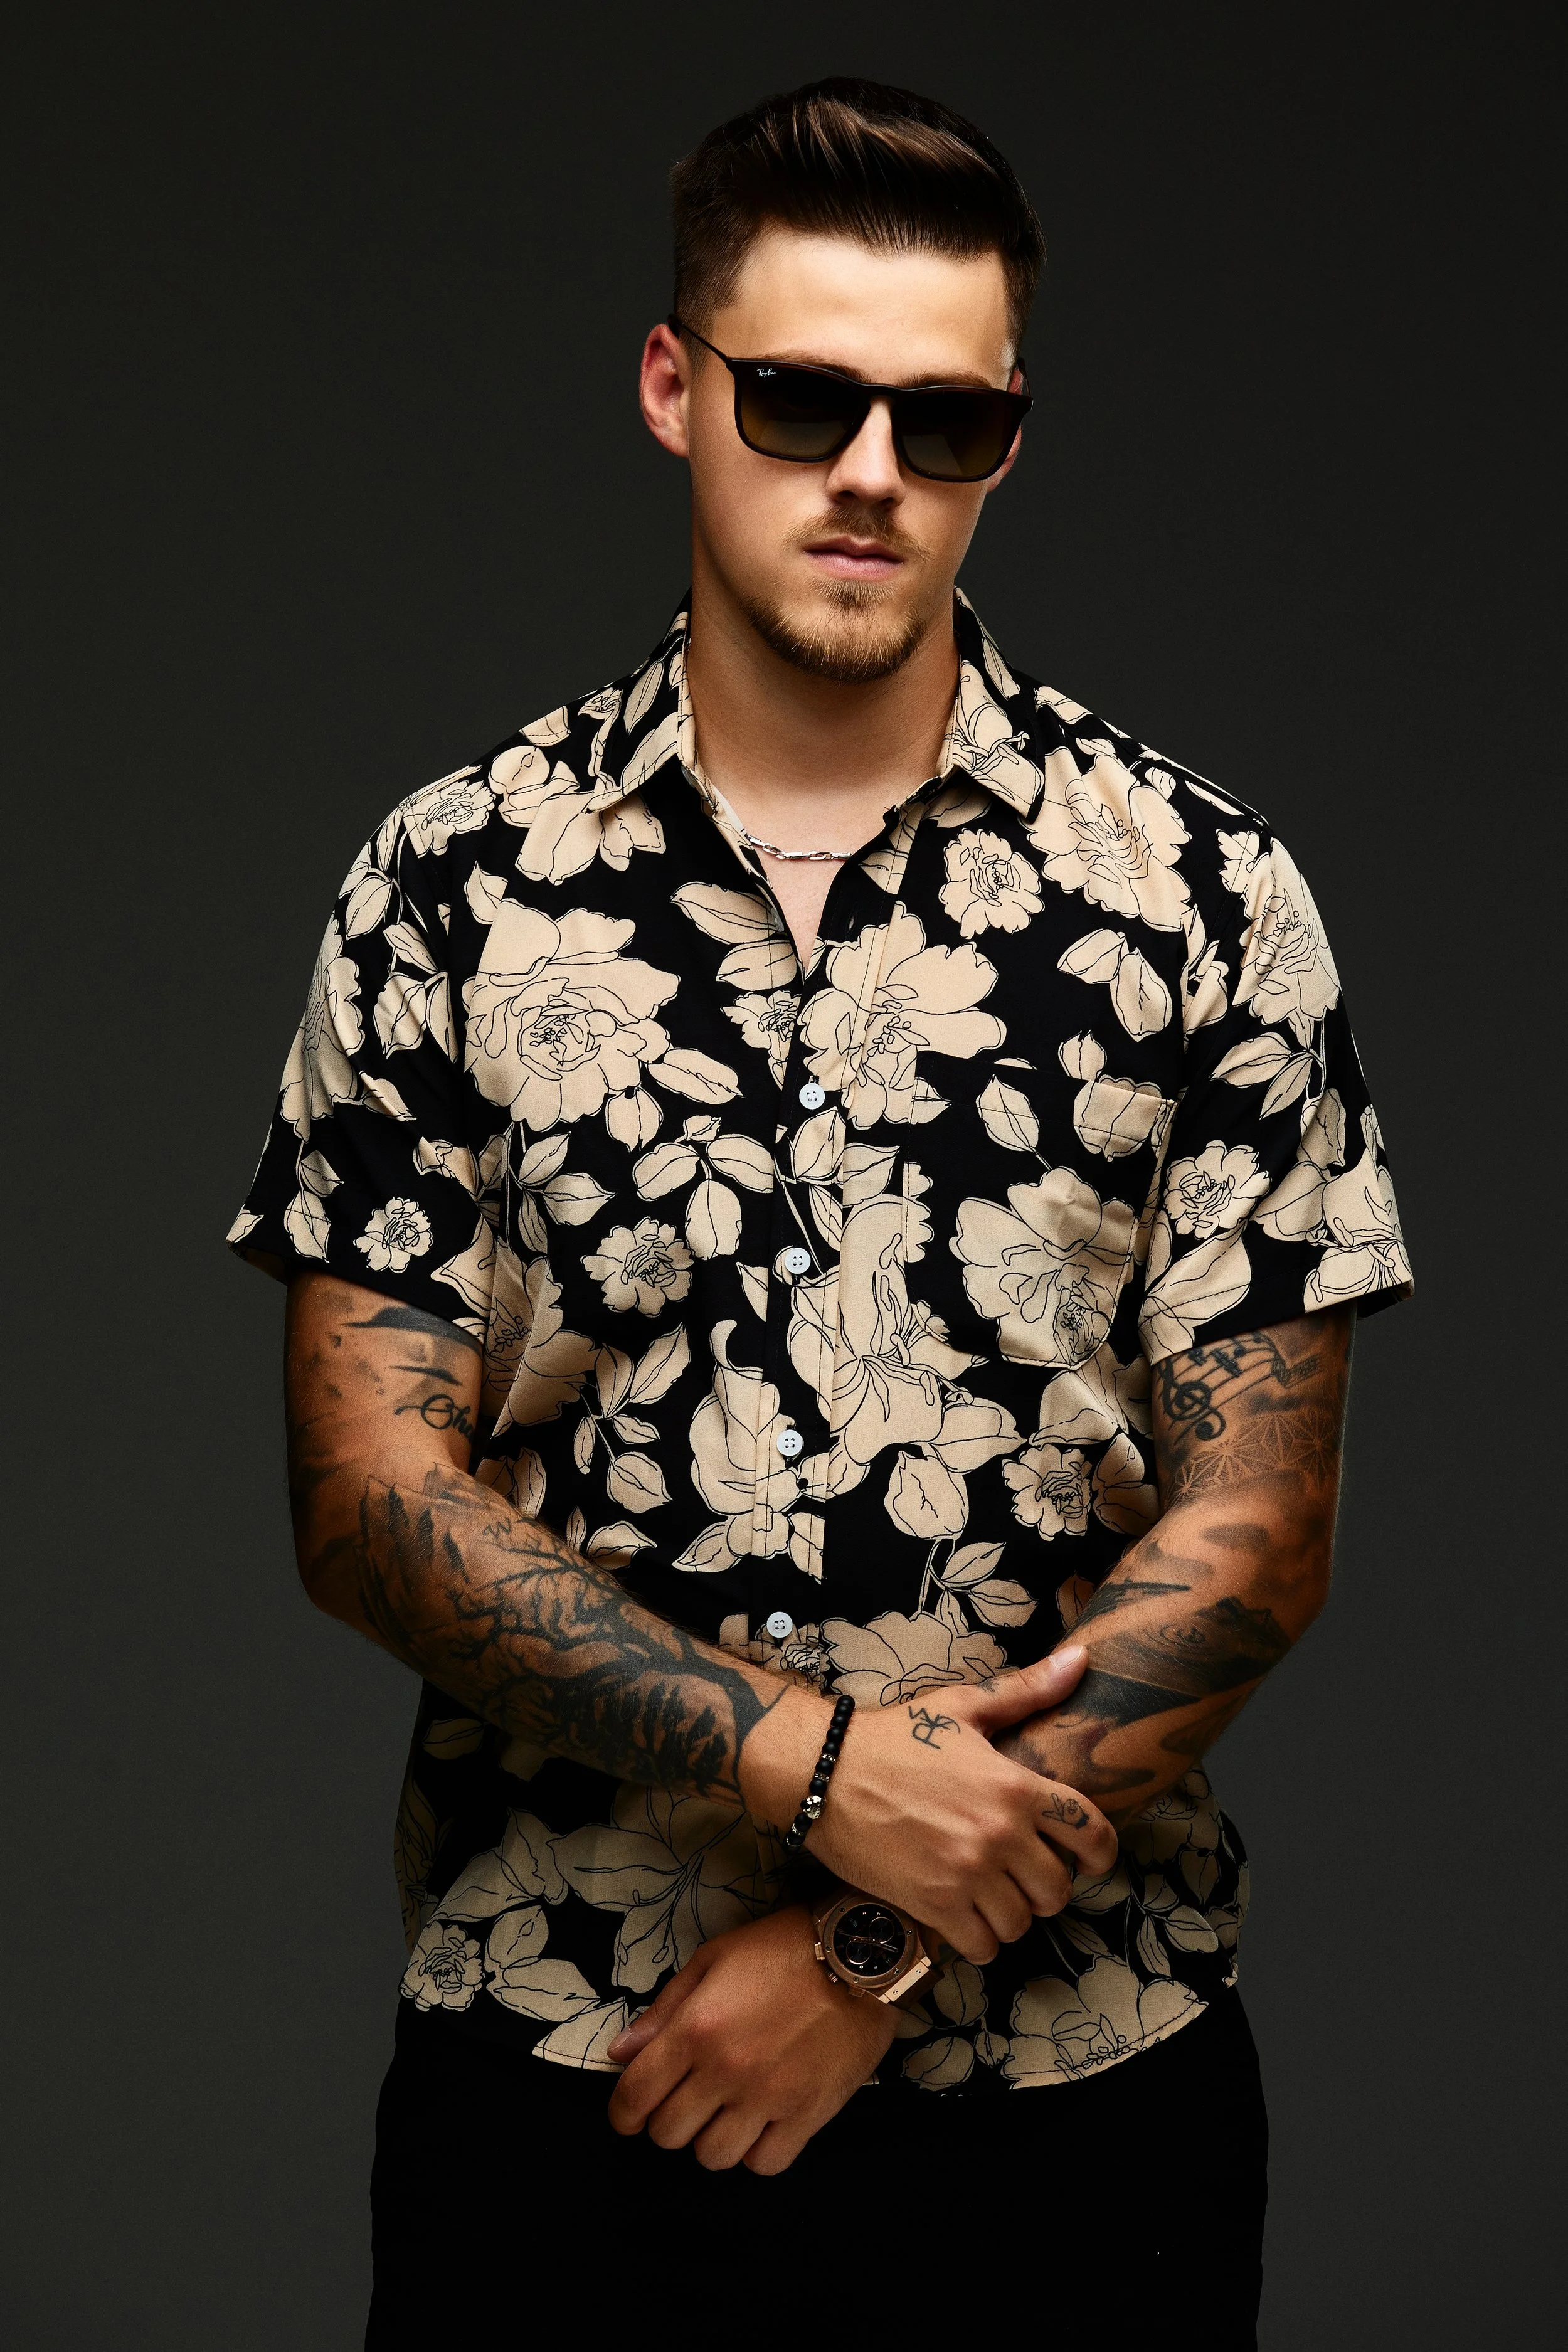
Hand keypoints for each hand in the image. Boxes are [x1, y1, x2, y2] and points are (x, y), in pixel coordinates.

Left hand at [604, 1905, 896, 2173]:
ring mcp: (768, 2098)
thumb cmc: (783, 1948)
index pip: (636, 2095)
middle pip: (669, 2133)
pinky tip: (761, 2124)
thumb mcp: (714, 1959)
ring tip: (724, 2112)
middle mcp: (726, 2070)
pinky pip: (765, 2164)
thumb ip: (664, 2010)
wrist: (859, 1956)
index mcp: (696, 2028)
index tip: (629, 2113)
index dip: (622, 2113)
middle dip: (666, 2120)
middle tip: (685, 2100)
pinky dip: (756, 2152)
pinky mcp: (808, 2115)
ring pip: (713, 2156)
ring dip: (710, 2138)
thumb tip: (620, 2053)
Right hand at [746, 1647, 1118, 1964]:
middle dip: (1047, 1885)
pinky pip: (984, 1946)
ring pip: (1022, 1922)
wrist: (825, 1772)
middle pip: (1058, 1888)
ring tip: (992, 1894)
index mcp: (1015, 1786)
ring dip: (1012, 1914)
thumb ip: (1027, 1691)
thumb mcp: (962, 1707)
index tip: (1091, 1859)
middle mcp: (1000, 1834)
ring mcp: (968, 1873)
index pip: (1092, 1832)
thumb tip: (1082, 1659)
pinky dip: (981, 1939)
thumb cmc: (894, 1737)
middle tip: (1024, 1874)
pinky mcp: (935, 1904)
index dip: (1102, 1852)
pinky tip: (966, 1917)